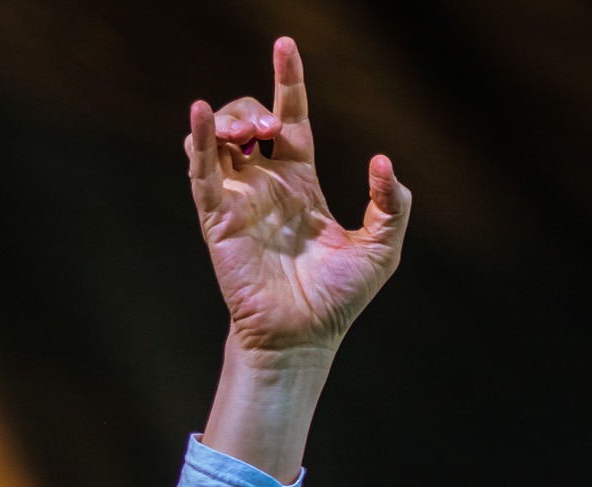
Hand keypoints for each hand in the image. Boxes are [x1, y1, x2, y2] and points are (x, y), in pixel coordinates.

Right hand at [186, 37, 409, 355]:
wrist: (304, 336)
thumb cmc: (338, 297)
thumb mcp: (382, 247)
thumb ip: (392, 204)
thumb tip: (382, 160)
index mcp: (301, 181)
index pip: (292, 118)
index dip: (289, 81)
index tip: (286, 44)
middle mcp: (266, 182)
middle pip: (249, 119)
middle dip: (257, 108)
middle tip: (270, 130)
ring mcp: (238, 197)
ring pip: (217, 135)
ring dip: (230, 119)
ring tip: (253, 133)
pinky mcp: (217, 216)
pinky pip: (200, 169)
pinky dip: (200, 138)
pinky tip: (200, 112)